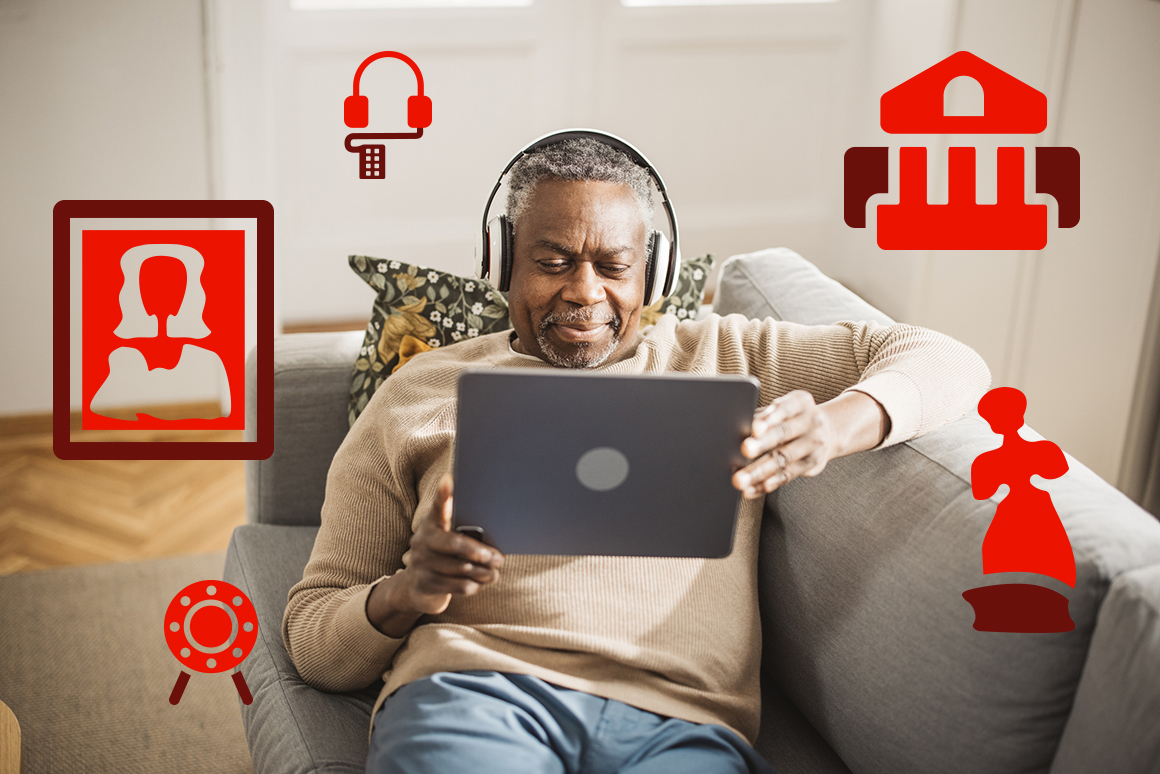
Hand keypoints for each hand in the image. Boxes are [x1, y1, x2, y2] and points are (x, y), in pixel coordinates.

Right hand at [366, 474, 503, 636]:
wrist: (416, 588)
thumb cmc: (444, 556)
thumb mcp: (449, 540)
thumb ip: (465, 531)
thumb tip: (497, 527)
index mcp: (431, 523)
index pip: (438, 507)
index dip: (443, 495)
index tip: (449, 480)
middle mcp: (422, 540)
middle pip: (455, 544)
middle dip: (480, 552)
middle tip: (499, 558)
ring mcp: (421, 563)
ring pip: (461, 568)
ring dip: (484, 572)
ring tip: (494, 572)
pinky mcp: (425, 584)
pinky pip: (458, 585)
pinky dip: (474, 585)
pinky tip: (480, 582)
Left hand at [732, 390, 836, 498]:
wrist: (829, 431)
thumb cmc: (792, 418)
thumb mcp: (782, 409)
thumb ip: (762, 416)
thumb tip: (734, 428)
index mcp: (800, 402)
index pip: (785, 408)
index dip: (770, 418)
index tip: (755, 428)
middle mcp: (811, 422)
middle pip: (784, 434)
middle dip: (763, 443)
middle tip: (744, 449)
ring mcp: (813, 445)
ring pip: (783, 459)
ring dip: (759, 471)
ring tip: (739, 480)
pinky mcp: (811, 465)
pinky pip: (786, 476)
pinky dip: (766, 484)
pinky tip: (751, 489)